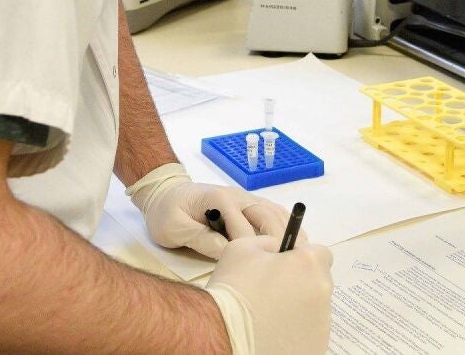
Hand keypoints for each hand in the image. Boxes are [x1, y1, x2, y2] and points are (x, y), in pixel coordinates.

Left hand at [126, 163, 290, 258]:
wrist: (165, 193)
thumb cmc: (167, 212)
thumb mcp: (173, 228)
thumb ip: (199, 238)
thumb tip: (227, 253)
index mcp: (219, 200)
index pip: (243, 228)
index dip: (252, 251)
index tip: (259, 270)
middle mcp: (237, 196)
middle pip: (266, 216)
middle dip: (279, 239)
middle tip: (289, 263)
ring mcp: (245, 198)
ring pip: (274, 212)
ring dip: (288, 230)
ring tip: (299, 253)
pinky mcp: (248, 204)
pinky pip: (272, 212)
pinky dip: (285, 224)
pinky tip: (293, 240)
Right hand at [205, 236, 333, 354]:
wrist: (223, 339)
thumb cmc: (232, 290)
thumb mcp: (242, 248)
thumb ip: (269, 243)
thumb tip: (278, 248)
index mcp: (309, 265)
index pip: (319, 254)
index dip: (300, 259)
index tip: (284, 267)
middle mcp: (323, 293)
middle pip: (317, 282)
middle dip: (300, 284)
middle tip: (272, 293)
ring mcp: (322, 324)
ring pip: (314, 310)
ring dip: (298, 309)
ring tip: (269, 317)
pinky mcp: (316, 347)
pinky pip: (309, 334)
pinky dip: (295, 332)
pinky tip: (273, 333)